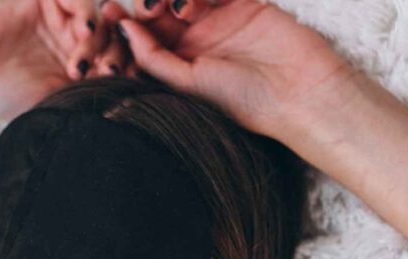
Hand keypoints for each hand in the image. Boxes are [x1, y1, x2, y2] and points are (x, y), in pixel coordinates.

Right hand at [0, 0, 133, 120]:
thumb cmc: (4, 95)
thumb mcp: (55, 102)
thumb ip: (88, 96)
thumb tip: (128, 104)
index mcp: (82, 69)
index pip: (118, 63)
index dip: (127, 71)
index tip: (120, 86)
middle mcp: (75, 41)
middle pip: (116, 38)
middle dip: (117, 55)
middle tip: (108, 73)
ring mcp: (62, 19)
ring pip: (101, 19)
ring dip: (100, 38)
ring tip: (83, 60)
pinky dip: (86, 10)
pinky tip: (83, 31)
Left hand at [101, 0, 357, 141]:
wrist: (300, 93)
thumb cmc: (243, 100)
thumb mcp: (188, 84)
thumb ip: (153, 58)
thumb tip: (124, 29)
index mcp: (178, 62)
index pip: (144, 36)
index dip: (125, 22)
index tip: (107, 13)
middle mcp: (196, 38)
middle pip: (160, 8)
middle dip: (147, 2)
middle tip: (149, 8)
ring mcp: (220, 17)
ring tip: (178, 7)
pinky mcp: (244, 1)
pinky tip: (197, 1)